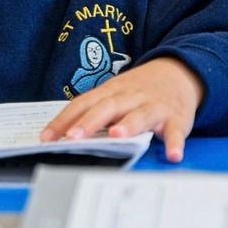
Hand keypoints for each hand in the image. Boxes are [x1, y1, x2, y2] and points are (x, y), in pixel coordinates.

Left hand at [42, 57, 205, 161]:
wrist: (181, 72)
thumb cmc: (140, 91)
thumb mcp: (115, 94)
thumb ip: (94, 112)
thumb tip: (63, 136)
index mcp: (112, 92)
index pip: (83, 103)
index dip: (64, 120)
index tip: (46, 138)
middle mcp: (131, 97)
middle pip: (108, 107)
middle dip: (90, 121)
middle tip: (74, 136)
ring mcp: (154, 107)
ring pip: (140, 115)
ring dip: (129, 125)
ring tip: (117, 136)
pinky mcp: (176, 118)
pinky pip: (176, 131)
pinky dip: (175, 143)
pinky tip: (173, 155)